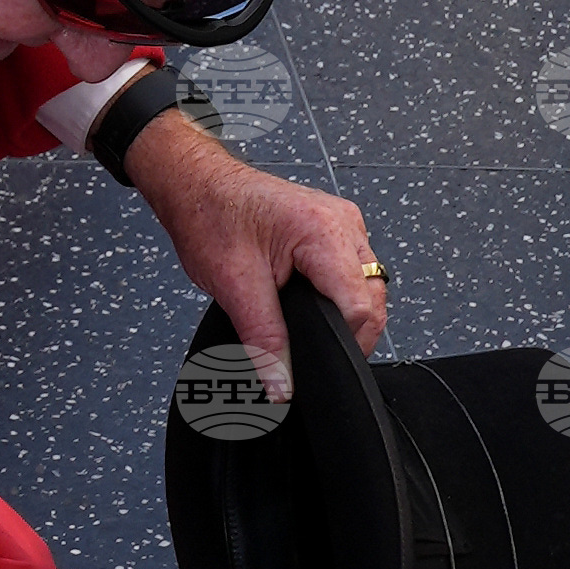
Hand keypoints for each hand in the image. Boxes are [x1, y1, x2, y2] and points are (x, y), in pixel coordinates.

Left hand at [117, 105, 384, 388]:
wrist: (197, 183)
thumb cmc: (210, 216)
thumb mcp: (233, 286)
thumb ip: (263, 338)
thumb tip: (281, 385)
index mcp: (323, 232)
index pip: (359, 306)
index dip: (341, 342)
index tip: (313, 361)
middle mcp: (344, 224)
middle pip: (372, 299)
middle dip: (345, 332)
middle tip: (305, 346)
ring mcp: (345, 224)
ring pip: (368, 287)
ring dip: (343, 313)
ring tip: (304, 320)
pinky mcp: (337, 229)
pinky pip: (355, 272)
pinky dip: (338, 295)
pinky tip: (311, 303)